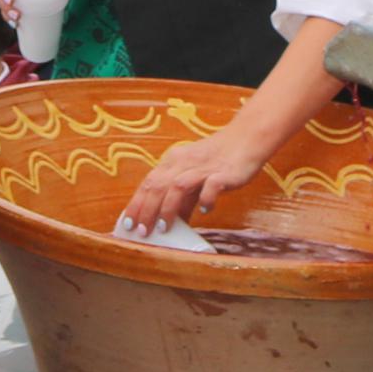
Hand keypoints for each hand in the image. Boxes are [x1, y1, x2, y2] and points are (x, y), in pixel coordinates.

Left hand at [122, 129, 272, 233]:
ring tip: (163, 228)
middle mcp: (183, 163)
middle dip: (146, 210)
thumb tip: (171, 223)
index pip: (148, 183)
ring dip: (168, 208)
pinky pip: (211, 186)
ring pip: (178, 186)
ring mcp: (202, 167)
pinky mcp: (222, 173)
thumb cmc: (216, 161)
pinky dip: (206, 198)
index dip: (136, 204)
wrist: (245, 140)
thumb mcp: (194, 177)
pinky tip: (204, 211)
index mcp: (173, 162)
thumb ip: (183, 199)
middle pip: (158, 185)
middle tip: (141, 231)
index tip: (127, 224)